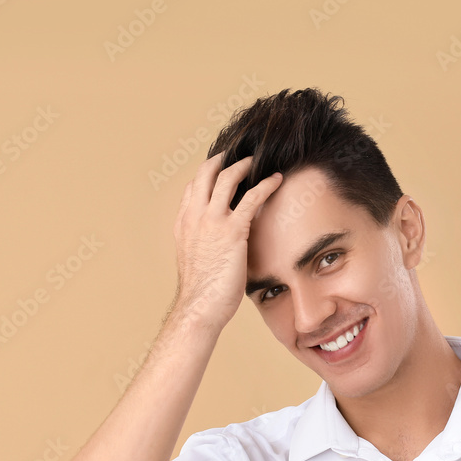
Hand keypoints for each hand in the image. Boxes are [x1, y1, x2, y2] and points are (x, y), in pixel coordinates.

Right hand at [170, 152, 282, 331]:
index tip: (220, 166)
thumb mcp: (195, 260)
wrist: (199, 308)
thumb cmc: (201, 292)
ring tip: (258, 161)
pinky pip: (252, 198)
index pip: (192, 187)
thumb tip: (218, 243)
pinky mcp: (232, 231)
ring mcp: (211, 221)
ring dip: (244, 165)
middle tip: (239, 153)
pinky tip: (277, 180)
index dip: (207, 173)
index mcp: (183, 223)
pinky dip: (266, 184)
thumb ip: (204, 243)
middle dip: (223, 158)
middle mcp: (194, 217)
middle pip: (206, 173)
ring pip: (227, 177)